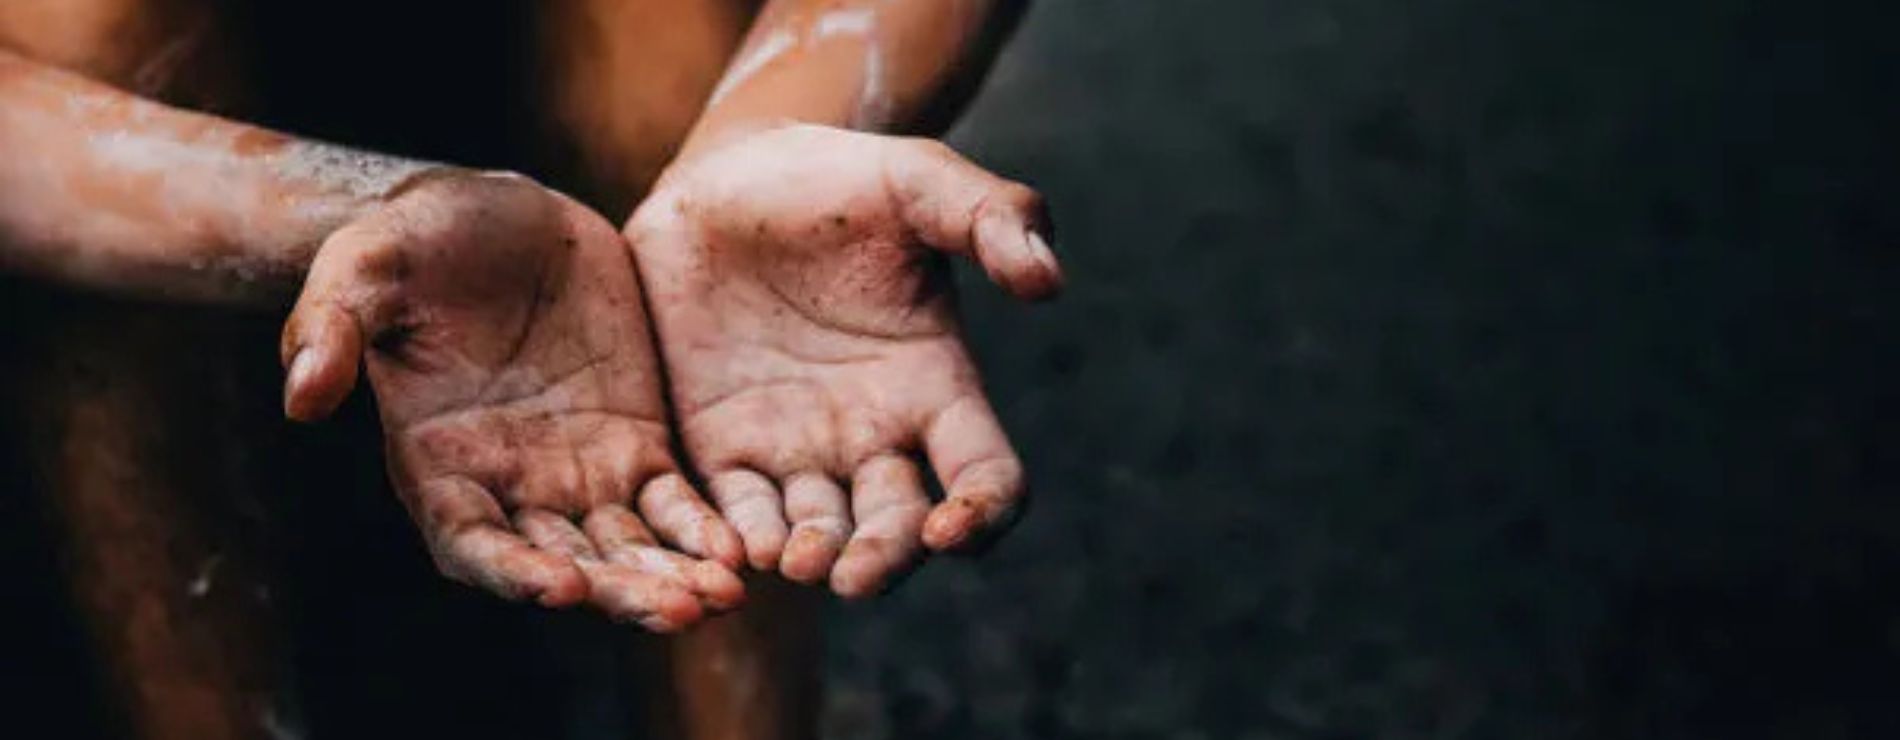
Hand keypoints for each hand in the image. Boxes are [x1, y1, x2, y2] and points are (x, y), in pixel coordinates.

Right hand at [281, 170, 743, 630]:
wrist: (496, 211)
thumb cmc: (414, 240)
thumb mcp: (364, 265)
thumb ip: (329, 327)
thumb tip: (299, 397)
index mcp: (438, 464)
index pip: (472, 545)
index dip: (512, 572)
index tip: (560, 586)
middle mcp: (511, 487)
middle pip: (566, 564)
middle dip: (619, 591)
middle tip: (677, 607)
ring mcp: (578, 471)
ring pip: (628, 547)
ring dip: (672, 576)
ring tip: (723, 594)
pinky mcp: (636, 441)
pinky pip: (674, 502)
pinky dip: (704, 529)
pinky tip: (741, 549)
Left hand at [627, 124, 1062, 597]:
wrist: (726, 177)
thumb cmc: (837, 180)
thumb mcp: (921, 181)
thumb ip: (993, 216)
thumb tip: (1049, 282)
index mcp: (937, 387)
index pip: (985, 475)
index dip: (981, 512)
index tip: (953, 527)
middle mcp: (874, 435)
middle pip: (899, 528)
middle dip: (885, 559)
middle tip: (853, 574)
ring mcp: (797, 449)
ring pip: (818, 537)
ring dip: (812, 560)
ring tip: (794, 561)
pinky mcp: (721, 448)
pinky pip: (734, 514)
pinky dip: (736, 542)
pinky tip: (730, 547)